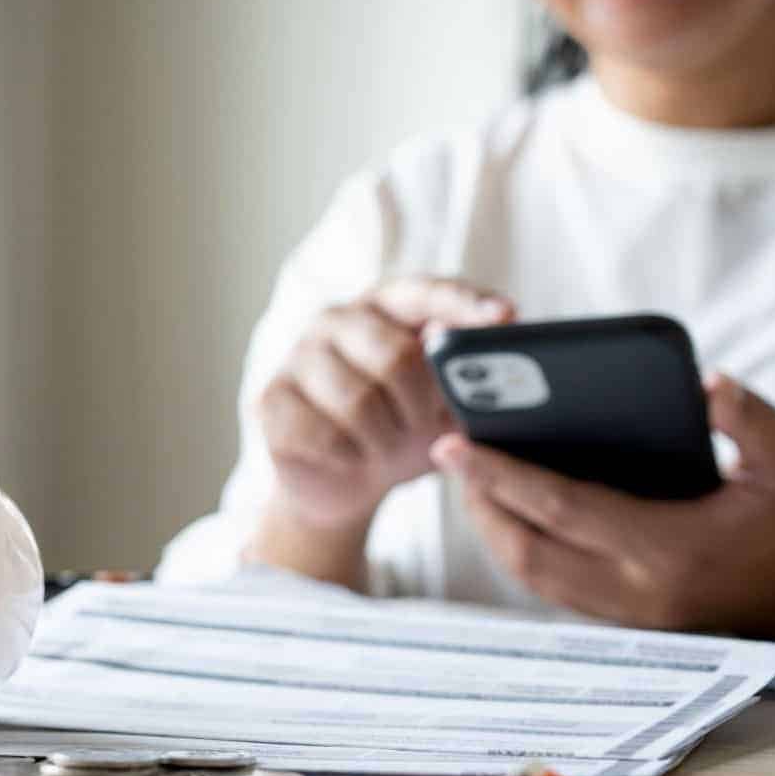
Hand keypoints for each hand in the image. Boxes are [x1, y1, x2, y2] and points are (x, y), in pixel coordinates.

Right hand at [257, 276, 514, 529]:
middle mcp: (336, 319)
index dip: (465, 304)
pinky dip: (350, 457)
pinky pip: (323, 434)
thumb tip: (497, 336)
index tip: (504, 317)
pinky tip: (352, 457)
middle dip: (421, 405)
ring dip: (386, 440)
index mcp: (385, 305)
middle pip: (396, 355)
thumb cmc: (403, 429)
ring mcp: (297, 355)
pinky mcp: (270, 399)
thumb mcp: (445, 404)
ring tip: (387, 446)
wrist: (344, 482)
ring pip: (359, 402)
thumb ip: (466, 372)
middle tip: (422, 426)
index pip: (426, 292)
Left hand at [431, 374, 774, 643]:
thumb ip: (749, 417)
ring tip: (468, 477)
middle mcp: (642, 594)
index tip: (452, 444)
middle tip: (448, 452)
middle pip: (529, 553)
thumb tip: (704, 381)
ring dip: (494, 530)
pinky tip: (510, 508)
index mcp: (674, 551)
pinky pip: (556, 587)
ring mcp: (634, 617)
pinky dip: (523, 548)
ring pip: (535, 578)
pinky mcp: (631, 623)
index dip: (501, 476)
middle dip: (479, 503)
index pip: (563, 510)